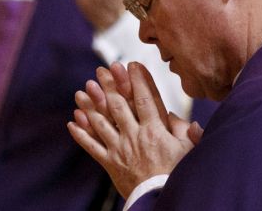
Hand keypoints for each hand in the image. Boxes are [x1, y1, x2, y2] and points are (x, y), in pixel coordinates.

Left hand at [68, 62, 194, 198]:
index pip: (145, 99)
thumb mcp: (189, 151)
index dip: (138, 80)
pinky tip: (72, 122)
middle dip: (110, 85)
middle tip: (102, 70)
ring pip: (101, 123)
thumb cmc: (177, 175)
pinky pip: (92, 147)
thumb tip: (181, 117)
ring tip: (81, 91)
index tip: (131, 64)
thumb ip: (185, 131)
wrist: (160, 200)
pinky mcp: (110, 162)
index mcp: (155, 131)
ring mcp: (120, 149)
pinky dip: (81, 135)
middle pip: (119, 106)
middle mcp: (134, 136)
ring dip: (90, 106)